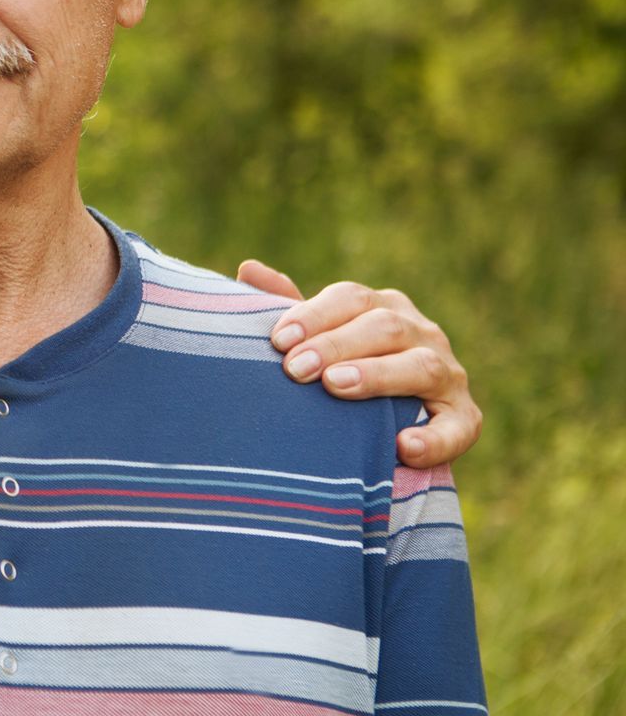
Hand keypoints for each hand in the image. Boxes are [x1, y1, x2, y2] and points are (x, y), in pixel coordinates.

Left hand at [238, 259, 481, 468]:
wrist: (386, 432)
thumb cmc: (339, 374)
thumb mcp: (316, 341)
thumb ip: (288, 307)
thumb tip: (249, 268)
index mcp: (383, 308)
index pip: (351, 299)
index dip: (314, 315)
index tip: (278, 340)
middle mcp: (421, 333)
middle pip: (383, 326)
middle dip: (335, 345)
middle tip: (296, 369)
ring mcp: (448, 374)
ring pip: (421, 366)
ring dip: (378, 375)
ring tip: (336, 386)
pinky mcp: (466, 417)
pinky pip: (458, 427)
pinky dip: (435, 438)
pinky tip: (403, 446)